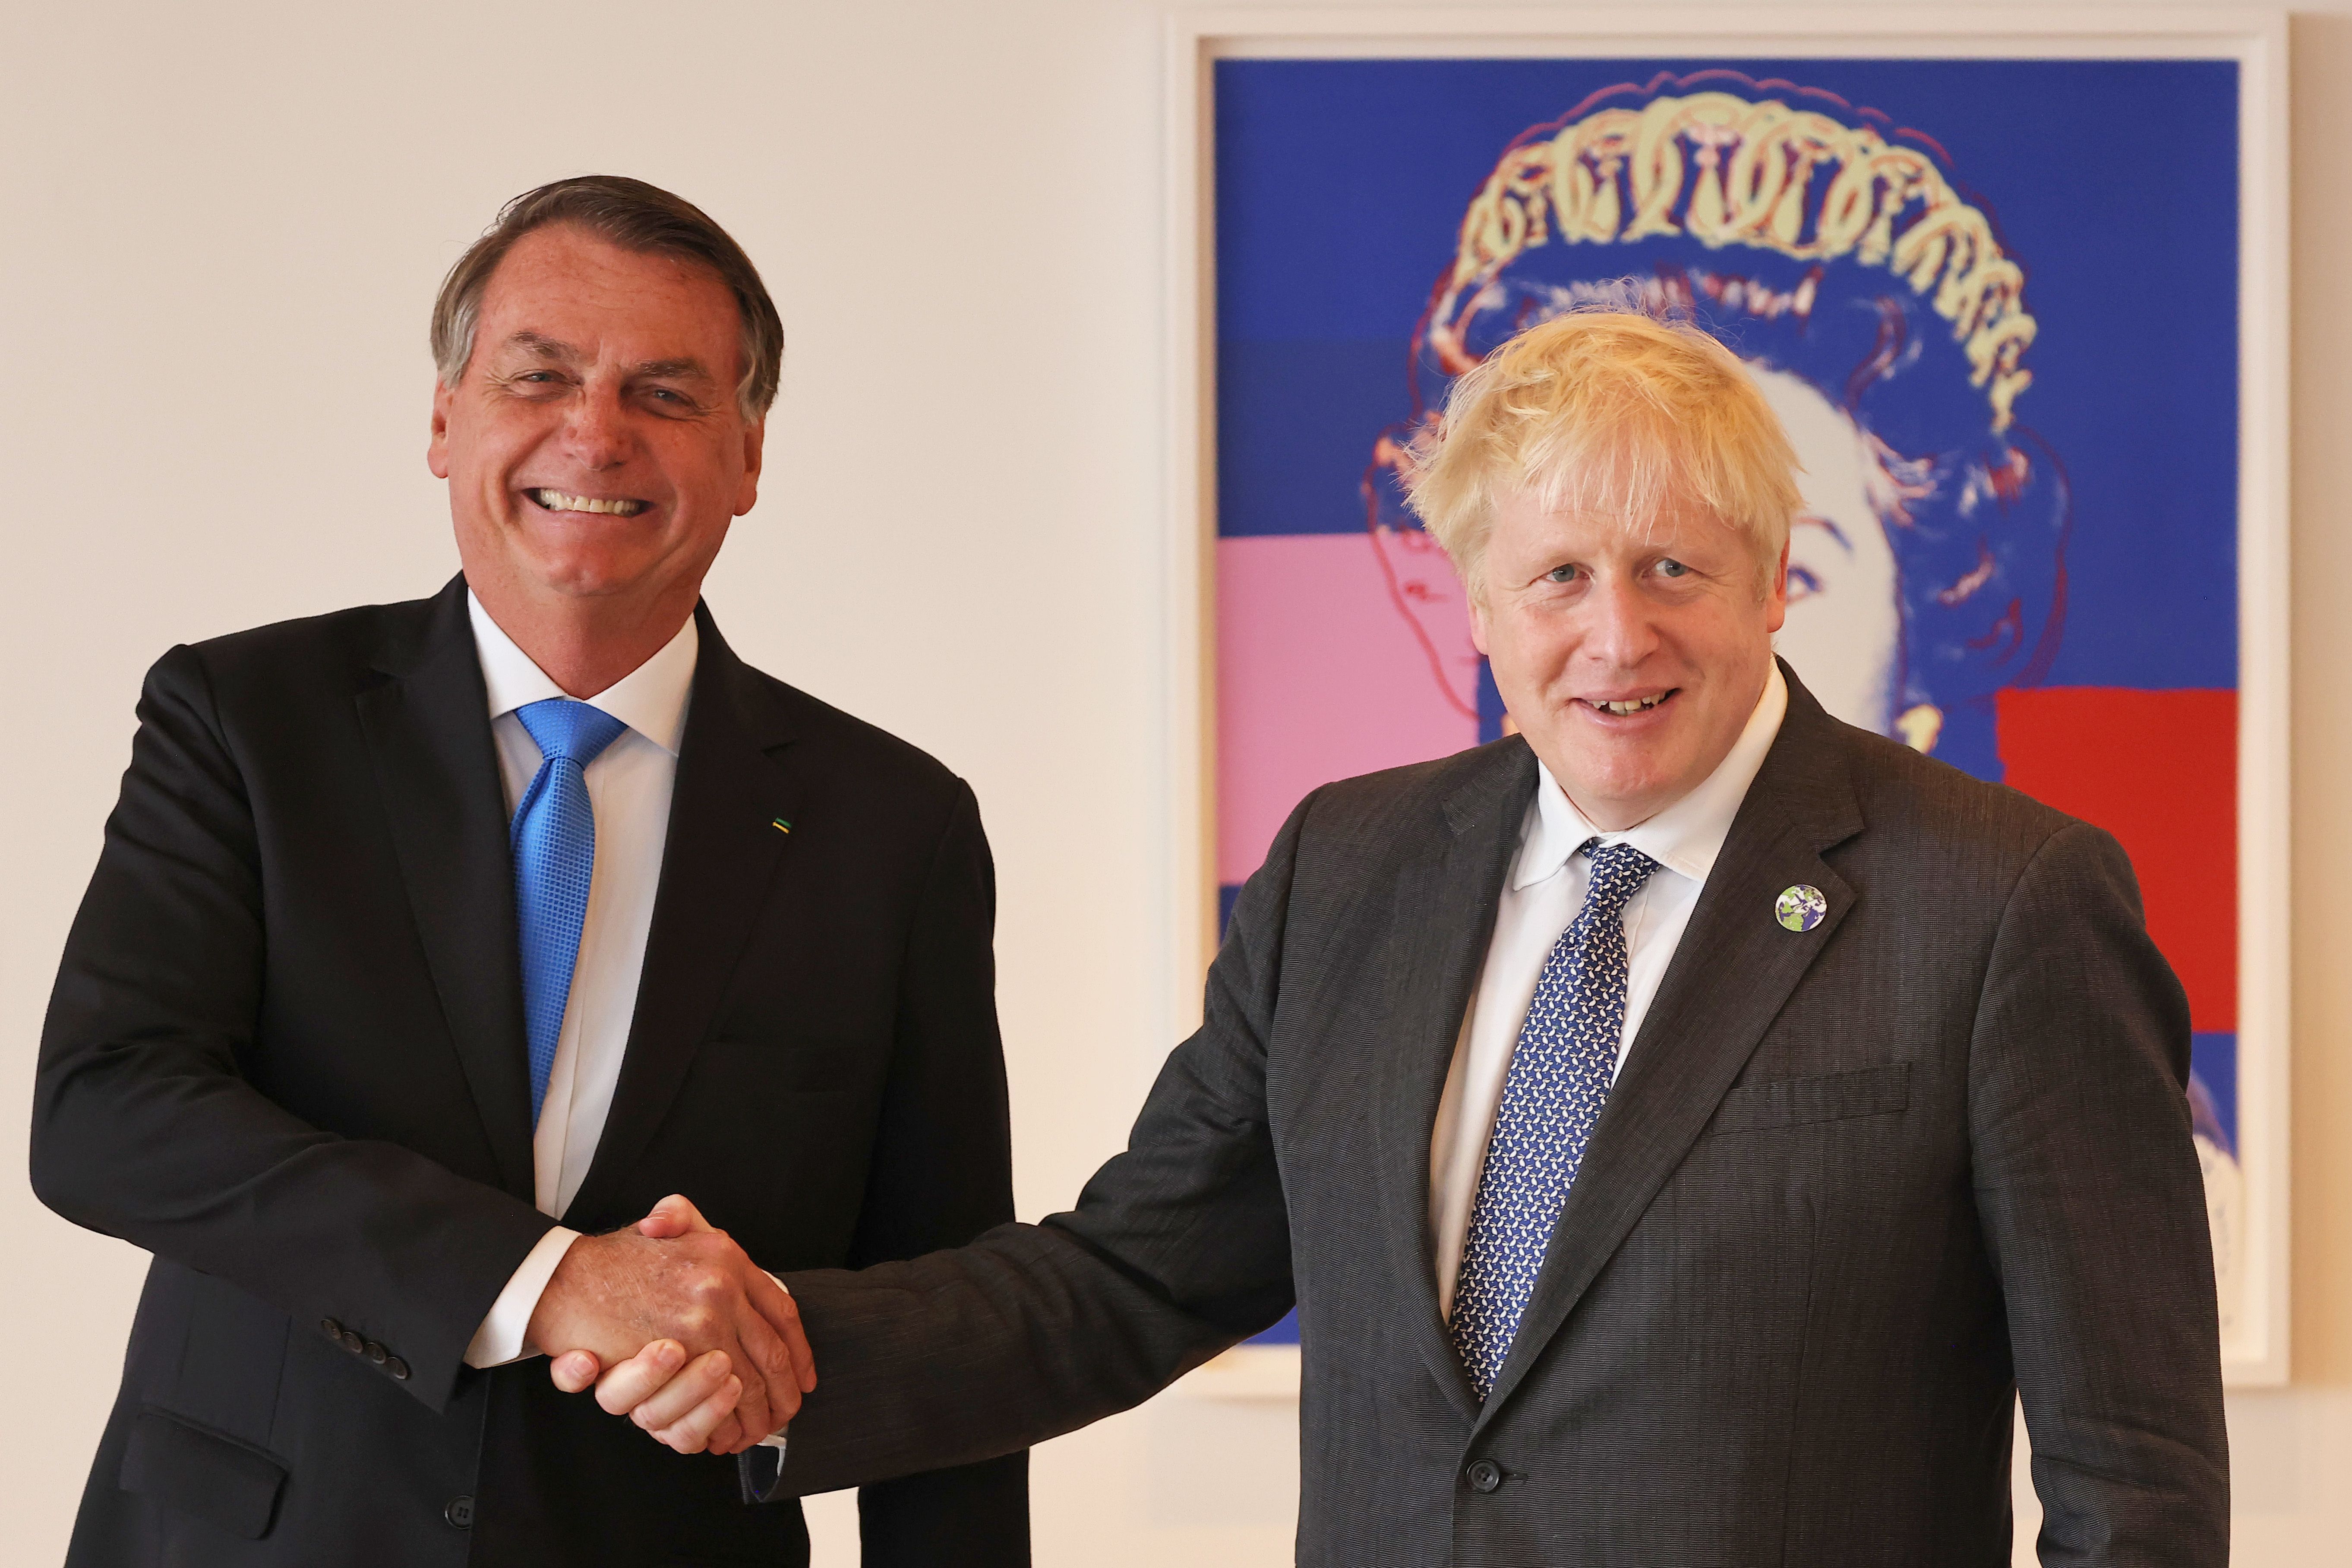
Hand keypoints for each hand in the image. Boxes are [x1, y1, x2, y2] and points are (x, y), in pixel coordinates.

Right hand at [532, 1193, 812, 1454]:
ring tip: (761, 1427)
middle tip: (787, 1411)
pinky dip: (719, 1423)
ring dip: (755, 1413)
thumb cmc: (613, 1260)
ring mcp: (695, 1327)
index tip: (803, 1376)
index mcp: (726, 1258)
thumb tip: (685, 1221)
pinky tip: (727, 1434)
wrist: (561, 1281)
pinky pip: (709, 1404)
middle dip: (782, 1391)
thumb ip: (683, 1219)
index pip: (782, 1310)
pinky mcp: (669, 1360)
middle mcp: (718, 1291)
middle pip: (771, 1353)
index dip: (798, 1348)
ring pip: (744, 1384)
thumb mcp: (660, 1227)